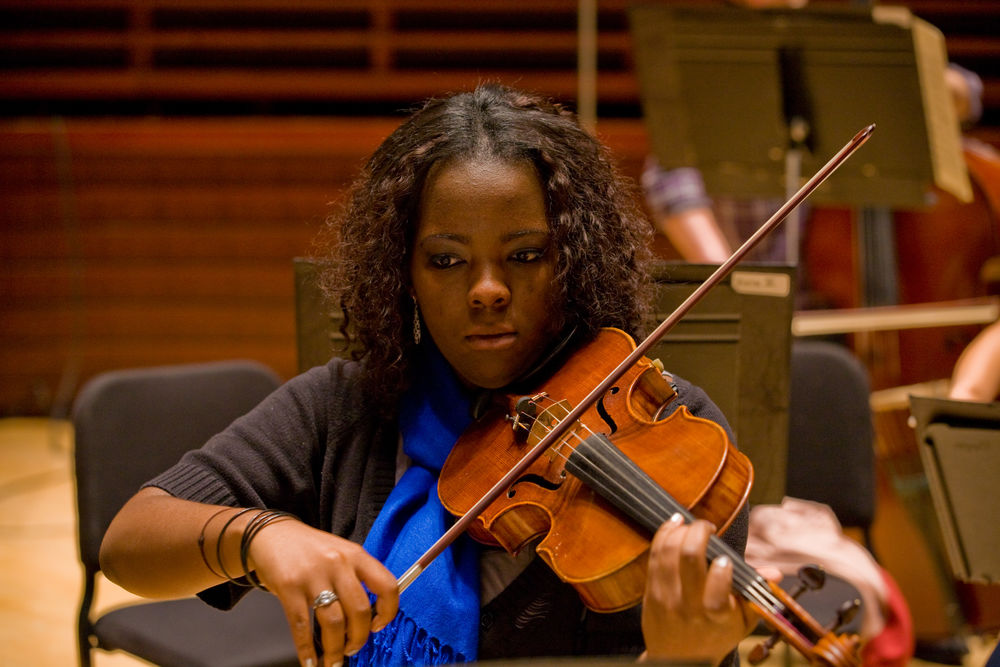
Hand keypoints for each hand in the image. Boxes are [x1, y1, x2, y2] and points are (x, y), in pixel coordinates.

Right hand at [247, 519, 397, 666]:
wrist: (271, 534)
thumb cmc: (309, 548)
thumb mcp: (340, 552)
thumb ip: (356, 577)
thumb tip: (368, 618)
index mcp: (356, 555)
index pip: (387, 585)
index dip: (388, 611)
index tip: (379, 626)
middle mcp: (338, 563)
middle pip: (359, 610)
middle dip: (358, 638)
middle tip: (352, 649)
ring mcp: (313, 574)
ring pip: (334, 622)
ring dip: (335, 649)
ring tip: (333, 661)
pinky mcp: (289, 586)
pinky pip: (302, 626)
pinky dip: (307, 650)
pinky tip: (310, 661)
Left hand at [639, 514, 755, 664]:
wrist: (678, 659)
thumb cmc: (715, 636)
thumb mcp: (742, 622)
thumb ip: (755, 594)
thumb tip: (775, 573)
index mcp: (715, 614)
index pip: (718, 582)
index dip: (723, 563)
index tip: (725, 558)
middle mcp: (689, 605)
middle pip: (689, 557)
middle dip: (699, 532)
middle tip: (707, 527)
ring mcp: (666, 597)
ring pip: (668, 552)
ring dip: (679, 530)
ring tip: (689, 523)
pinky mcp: (650, 592)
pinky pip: (654, 557)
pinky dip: (663, 536)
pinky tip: (673, 525)